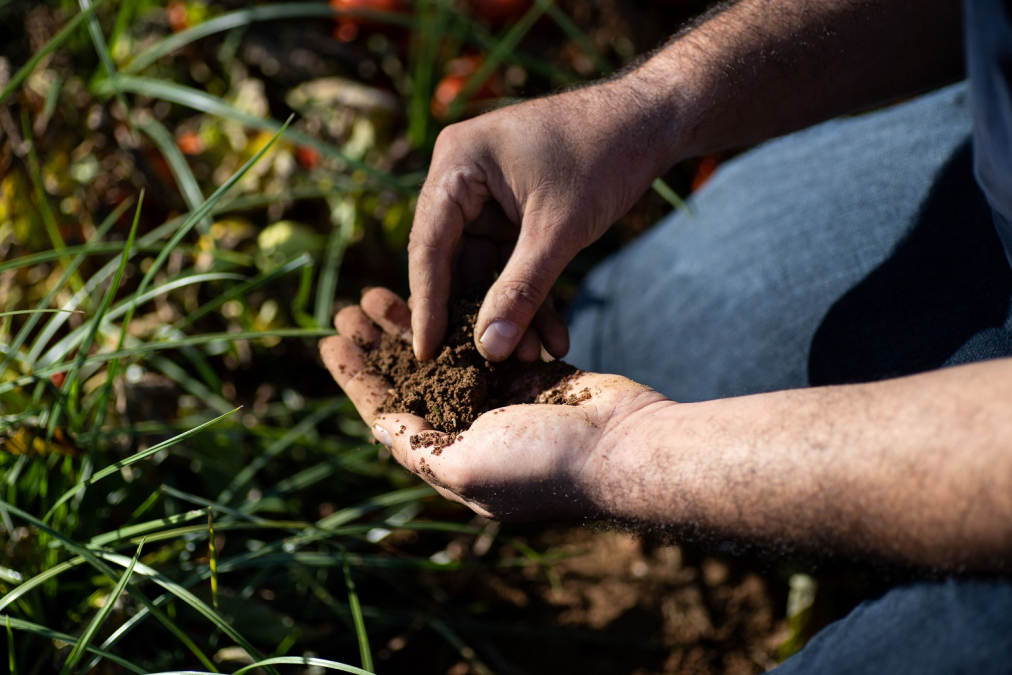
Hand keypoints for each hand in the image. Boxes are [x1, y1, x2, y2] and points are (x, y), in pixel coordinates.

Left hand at [320, 288, 669, 519]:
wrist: (624, 446)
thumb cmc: (543, 463)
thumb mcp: (465, 467)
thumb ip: (418, 446)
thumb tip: (378, 428)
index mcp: (449, 456)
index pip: (388, 413)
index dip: (356, 377)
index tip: (328, 342)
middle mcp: (470, 428)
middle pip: (411, 379)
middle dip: (378, 344)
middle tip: (349, 306)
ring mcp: (502, 399)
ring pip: (443, 353)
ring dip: (412, 323)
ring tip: (380, 291)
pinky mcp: (530, 372)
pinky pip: (484, 339)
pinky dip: (460, 316)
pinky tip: (441, 290)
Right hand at [409, 83, 670, 362]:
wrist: (652, 122)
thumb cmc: (603, 156)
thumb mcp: (558, 230)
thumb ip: (521, 290)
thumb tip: (488, 349)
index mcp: (456, 165)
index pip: (429, 246)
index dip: (428, 305)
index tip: (427, 354)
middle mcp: (462, 179)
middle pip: (454, 262)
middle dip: (478, 315)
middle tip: (483, 367)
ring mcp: (489, 198)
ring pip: (488, 270)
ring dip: (511, 313)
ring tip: (531, 358)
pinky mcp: (515, 214)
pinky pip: (514, 264)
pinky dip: (532, 296)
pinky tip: (552, 336)